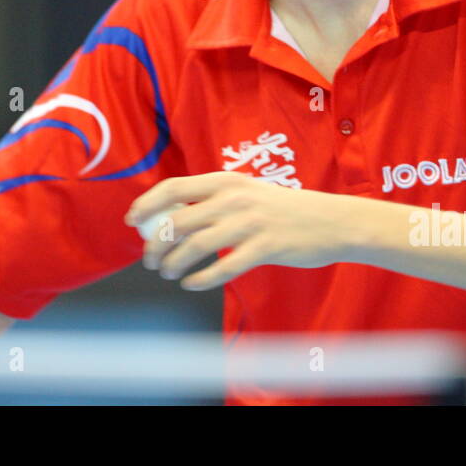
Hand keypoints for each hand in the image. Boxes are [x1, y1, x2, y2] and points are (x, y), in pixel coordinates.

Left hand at [124, 172, 366, 290]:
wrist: (333, 221)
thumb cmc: (284, 210)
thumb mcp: (248, 192)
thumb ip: (214, 200)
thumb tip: (171, 217)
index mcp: (226, 181)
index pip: (174, 188)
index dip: (147, 204)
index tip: (131, 221)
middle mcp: (234, 198)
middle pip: (178, 222)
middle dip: (155, 244)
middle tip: (150, 260)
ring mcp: (250, 223)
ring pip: (195, 246)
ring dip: (173, 264)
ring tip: (168, 274)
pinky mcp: (266, 248)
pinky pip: (223, 268)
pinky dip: (201, 279)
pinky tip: (192, 284)